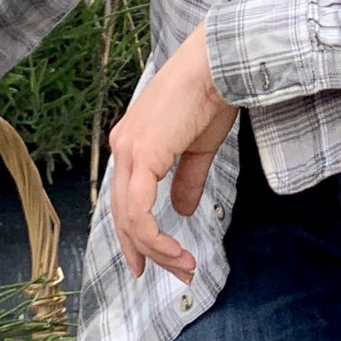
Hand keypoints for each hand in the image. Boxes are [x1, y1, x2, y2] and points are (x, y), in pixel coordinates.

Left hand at [107, 24, 238, 282]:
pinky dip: (154, 237)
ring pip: (129, 218)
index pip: (124, 199)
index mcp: (132, 143)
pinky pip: (138, 211)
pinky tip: (174, 250)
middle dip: (144, 251)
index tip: (151, 262)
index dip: (136, 235)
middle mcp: (122, 148)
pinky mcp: (140, 156)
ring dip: (156, 249)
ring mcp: (127, 151)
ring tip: (183, 266)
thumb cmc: (212, 96)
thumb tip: (181, 210)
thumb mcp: (199, 148)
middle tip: (172, 273)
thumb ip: (186, 180)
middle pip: (122, 214)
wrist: (217, 66)